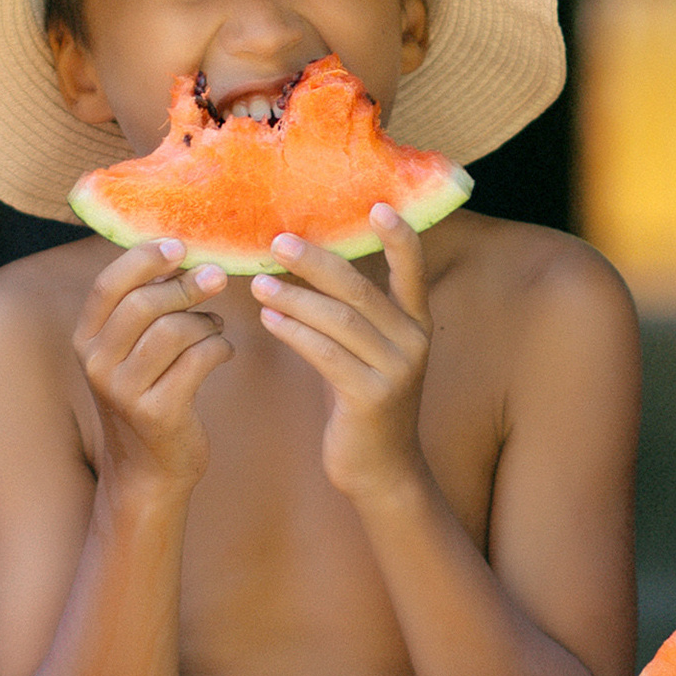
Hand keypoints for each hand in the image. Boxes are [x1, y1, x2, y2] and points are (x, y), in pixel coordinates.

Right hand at [73, 238, 232, 491]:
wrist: (148, 472)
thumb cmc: (146, 399)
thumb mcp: (128, 355)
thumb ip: (140, 310)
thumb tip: (177, 255)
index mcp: (86, 342)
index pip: (109, 286)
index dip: (145, 258)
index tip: (179, 245)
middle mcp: (98, 366)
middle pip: (145, 304)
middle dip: (188, 285)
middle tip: (216, 277)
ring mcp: (126, 392)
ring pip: (176, 330)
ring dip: (207, 322)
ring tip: (215, 328)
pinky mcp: (159, 413)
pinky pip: (200, 360)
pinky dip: (220, 348)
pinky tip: (222, 352)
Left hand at [249, 206, 433, 502]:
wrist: (381, 471)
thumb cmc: (363, 403)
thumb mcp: (367, 353)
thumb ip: (352, 314)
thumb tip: (306, 264)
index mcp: (417, 324)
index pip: (412, 270)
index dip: (399, 238)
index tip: (379, 205)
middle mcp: (413, 342)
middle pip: (359, 290)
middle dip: (316, 263)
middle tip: (278, 243)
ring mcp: (395, 371)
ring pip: (339, 320)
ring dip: (294, 298)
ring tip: (259, 285)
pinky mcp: (371, 398)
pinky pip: (327, 355)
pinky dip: (295, 334)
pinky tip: (269, 321)